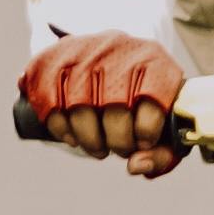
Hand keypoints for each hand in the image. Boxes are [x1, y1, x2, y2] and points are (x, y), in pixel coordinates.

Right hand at [18, 31, 188, 173]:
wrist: (109, 59)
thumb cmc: (142, 100)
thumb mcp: (164, 120)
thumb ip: (162, 153)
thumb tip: (135, 166)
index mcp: (155, 62)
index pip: (153, 102)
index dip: (145, 133)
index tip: (142, 143)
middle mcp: (119, 49)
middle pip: (115, 108)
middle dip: (117, 142)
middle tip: (118, 149)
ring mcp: (84, 49)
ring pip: (79, 107)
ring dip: (88, 139)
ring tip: (97, 146)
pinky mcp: (53, 57)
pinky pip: (50, 101)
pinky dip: (60, 127)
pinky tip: (72, 134)